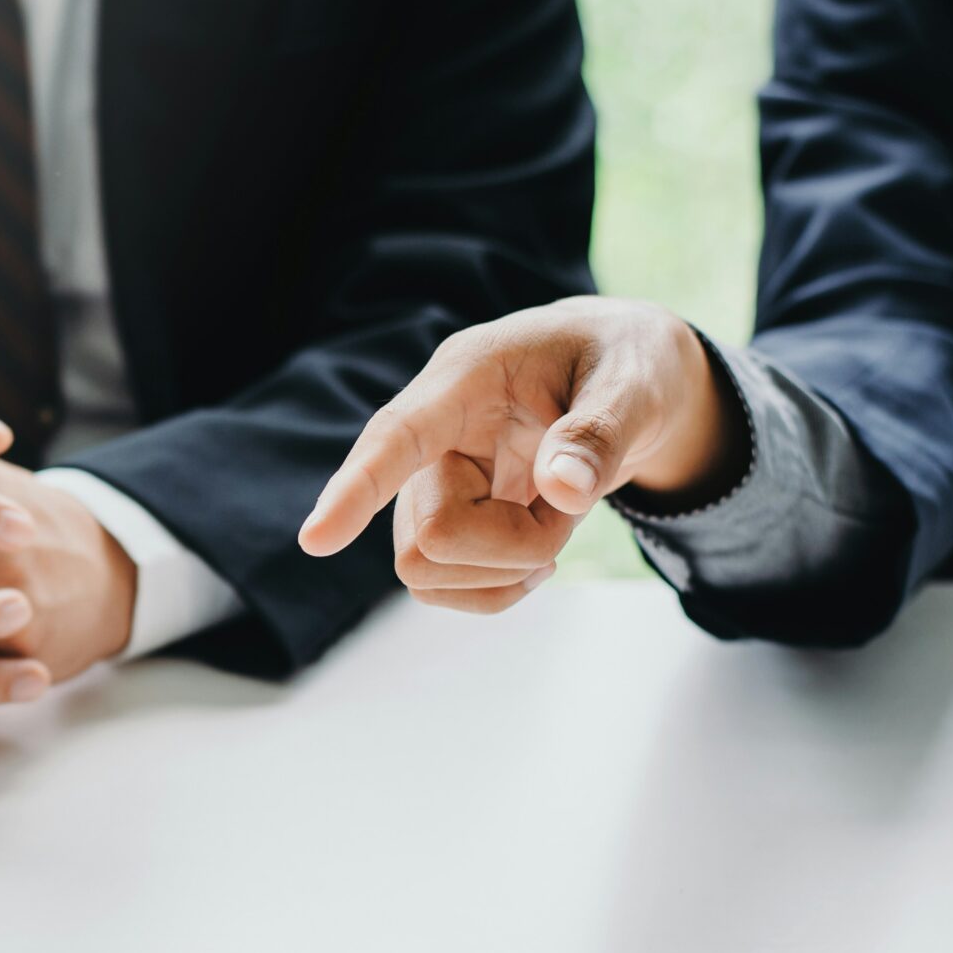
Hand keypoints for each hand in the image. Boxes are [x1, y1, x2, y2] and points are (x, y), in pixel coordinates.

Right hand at [297, 297, 742, 611]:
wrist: (625, 378)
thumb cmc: (626, 363)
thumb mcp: (636, 384)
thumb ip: (601, 433)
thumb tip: (564, 492)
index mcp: (467, 378)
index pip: (397, 436)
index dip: (357, 488)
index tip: (315, 541)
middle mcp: (431, 433)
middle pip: (429, 535)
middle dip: (509, 548)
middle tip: (570, 508)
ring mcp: (429, 481)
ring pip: (426, 570)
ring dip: (504, 568)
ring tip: (555, 516)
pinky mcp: (439, 519)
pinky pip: (439, 587)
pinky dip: (496, 588)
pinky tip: (535, 551)